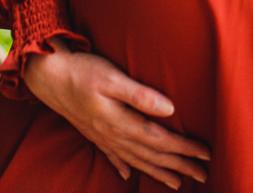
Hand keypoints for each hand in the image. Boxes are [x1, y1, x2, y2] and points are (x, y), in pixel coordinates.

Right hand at [24, 38, 210, 189]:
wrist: (46, 75)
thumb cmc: (82, 71)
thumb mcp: (111, 77)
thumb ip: (140, 95)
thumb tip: (170, 109)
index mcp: (120, 122)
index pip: (161, 140)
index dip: (185, 148)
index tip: (206, 154)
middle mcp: (112, 135)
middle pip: (152, 155)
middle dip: (180, 166)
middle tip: (204, 175)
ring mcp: (102, 136)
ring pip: (136, 160)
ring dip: (158, 171)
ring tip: (178, 183)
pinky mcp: (92, 132)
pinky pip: (112, 156)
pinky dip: (123, 167)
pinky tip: (126, 175)